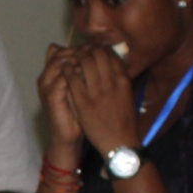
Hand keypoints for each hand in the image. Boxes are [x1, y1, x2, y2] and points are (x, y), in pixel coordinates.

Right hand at [38, 46, 89, 161]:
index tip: (92, 48)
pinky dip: (75, 75)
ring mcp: (46, 87)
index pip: (56, 50)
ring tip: (92, 60)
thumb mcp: (78, 88)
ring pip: (58, 64)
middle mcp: (45, 78)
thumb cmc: (76, 112)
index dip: (74, 47)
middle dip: (76, 51)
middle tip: (92, 52)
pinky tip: (89, 75)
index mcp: (50, 74)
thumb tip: (96, 55)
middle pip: (56, 54)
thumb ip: (81, 72)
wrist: (68, 135)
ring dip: (75, 60)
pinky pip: (62, 79)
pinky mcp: (51, 97)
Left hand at [64, 39, 141, 157]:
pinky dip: (68, 72)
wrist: (119, 143)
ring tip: (72, 58)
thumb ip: (120, 79)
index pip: (112, 55)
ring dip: (76, 57)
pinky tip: (65, 71)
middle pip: (98, 54)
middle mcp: (112, 83)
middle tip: (81, 51)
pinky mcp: (84, 102)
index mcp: (123, 80)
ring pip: (85, 63)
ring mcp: (97, 92)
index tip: (95, 49)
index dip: (101, 49)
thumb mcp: (127, 96)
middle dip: (88, 49)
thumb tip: (115, 64)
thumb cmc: (125, 121)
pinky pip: (73, 80)